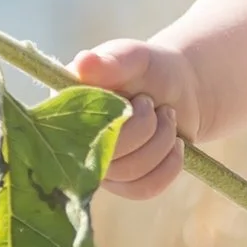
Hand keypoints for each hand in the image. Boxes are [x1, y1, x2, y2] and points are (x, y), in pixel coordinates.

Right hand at [73, 36, 197, 199]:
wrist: (181, 90)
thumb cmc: (151, 69)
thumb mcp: (136, 57)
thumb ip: (112, 60)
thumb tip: (82, 63)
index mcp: (66, 108)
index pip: (78, 131)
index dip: (119, 121)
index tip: (141, 99)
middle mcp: (74, 141)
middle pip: (108, 156)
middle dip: (146, 128)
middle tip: (155, 105)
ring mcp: (98, 165)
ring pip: (130, 174)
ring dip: (161, 143)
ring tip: (167, 118)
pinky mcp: (122, 184)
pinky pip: (143, 189)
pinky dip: (169, 166)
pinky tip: (175, 144)